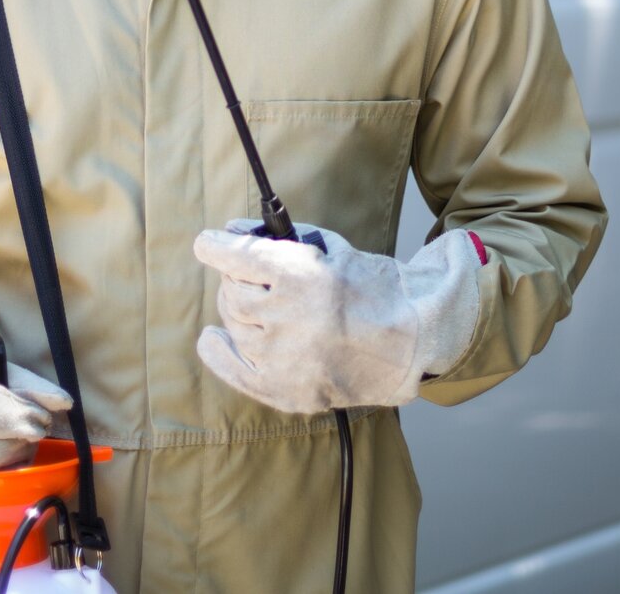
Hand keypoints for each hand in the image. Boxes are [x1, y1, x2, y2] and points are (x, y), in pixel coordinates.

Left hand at [192, 220, 484, 413]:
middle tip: (258, 277)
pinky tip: (215, 339)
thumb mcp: (330, 248)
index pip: (235, 256)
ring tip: (267, 306)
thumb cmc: (374, 289)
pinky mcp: (285, 389)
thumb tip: (232, 230)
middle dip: (238, 279)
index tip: (207, 244)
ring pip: (234, 325)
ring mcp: (283, 358)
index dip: (215, 247)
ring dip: (242, 311)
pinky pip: (232, 369)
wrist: (412, 341)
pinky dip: (218, 351)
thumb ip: (279, 238)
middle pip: (232, 292)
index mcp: (300, 276)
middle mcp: (286, 317)